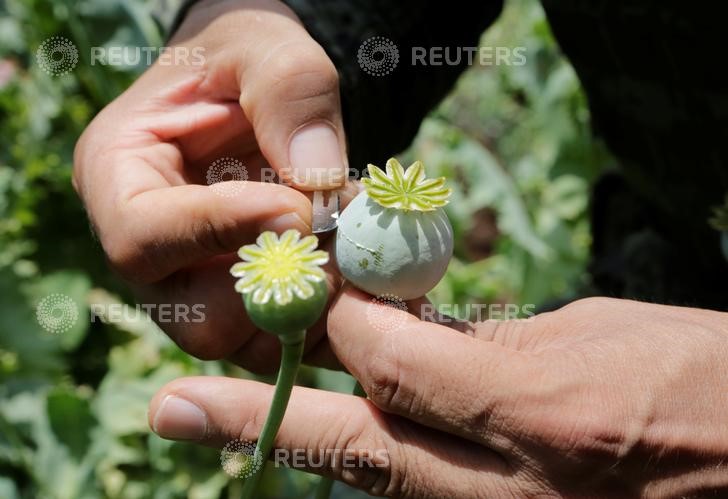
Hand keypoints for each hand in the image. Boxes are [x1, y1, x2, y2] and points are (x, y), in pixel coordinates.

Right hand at [73, 0, 352, 371]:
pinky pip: (292, 339)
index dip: (220, 231)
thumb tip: (316, 185)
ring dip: (321, 306)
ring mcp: (202, 288)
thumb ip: (288, 96)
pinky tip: (375, 279)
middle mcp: (152, 252)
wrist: (260, 93)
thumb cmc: (247, 59)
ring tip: (363, 252)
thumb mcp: (265, 49)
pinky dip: (339, 318)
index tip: (297, 208)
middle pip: (198, 317)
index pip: (143, 236)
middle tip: (342, 241)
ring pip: (253, 342)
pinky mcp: (249, 307)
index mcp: (118, 177)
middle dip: (283, 286)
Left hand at [148, 292, 727, 496]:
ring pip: (383, 490)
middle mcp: (517, 484)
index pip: (398, 363)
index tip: (310, 296)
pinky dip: (379, 479)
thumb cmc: (700, 374)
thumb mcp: (595, 332)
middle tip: (171, 408)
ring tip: (223, 429)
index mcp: (542, 406)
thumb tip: (412, 329)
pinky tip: (339, 451)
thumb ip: (492, 338)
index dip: (343, 324)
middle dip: (261, 421)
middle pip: (362, 449)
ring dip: (309, 454)